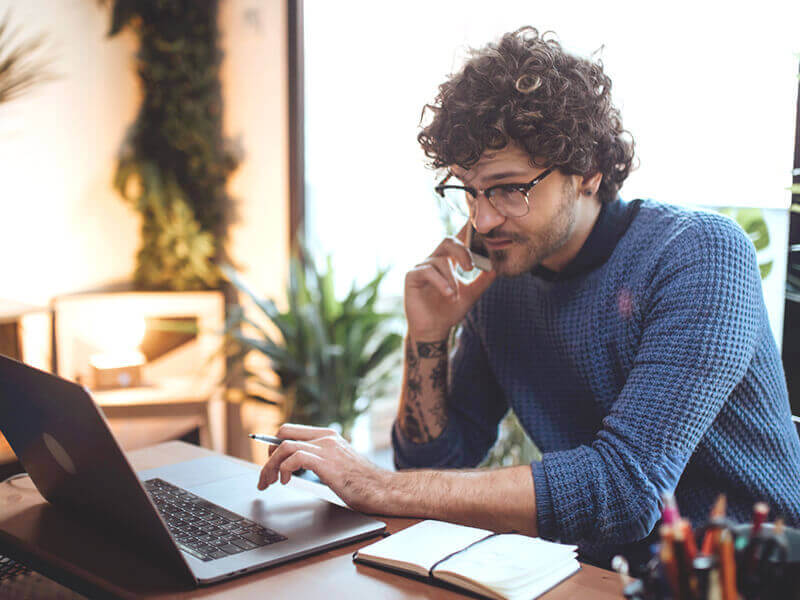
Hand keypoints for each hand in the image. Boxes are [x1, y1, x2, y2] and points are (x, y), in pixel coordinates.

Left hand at [257, 424, 391, 514]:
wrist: (384, 490)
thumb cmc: (363, 483)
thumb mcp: (337, 464)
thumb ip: (319, 460)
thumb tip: (295, 467)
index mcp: (328, 436)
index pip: (291, 430)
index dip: (274, 445)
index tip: (268, 462)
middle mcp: (326, 438)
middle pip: (283, 433)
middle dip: (268, 454)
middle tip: (265, 475)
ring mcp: (327, 448)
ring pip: (284, 446)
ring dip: (270, 465)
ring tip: (270, 482)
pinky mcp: (326, 462)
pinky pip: (294, 457)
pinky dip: (283, 469)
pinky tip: (286, 482)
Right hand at [404, 224, 496, 340]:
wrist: (435, 329)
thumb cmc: (450, 311)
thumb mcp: (472, 294)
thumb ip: (483, 280)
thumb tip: (497, 267)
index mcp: (448, 261)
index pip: (458, 240)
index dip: (466, 229)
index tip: (476, 222)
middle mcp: (435, 260)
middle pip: (448, 241)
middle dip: (462, 252)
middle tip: (471, 268)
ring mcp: (422, 267)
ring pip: (440, 260)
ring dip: (451, 279)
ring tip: (455, 296)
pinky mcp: (412, 276)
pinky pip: (428, 271)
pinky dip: (441, 282)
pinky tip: (449, 294)